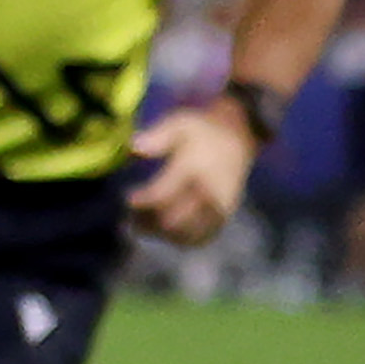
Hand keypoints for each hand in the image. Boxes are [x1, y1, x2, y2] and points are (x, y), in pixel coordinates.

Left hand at [127, 103, 259, 247]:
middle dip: (147, 221)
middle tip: (132, 215)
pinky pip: (199, 239)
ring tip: (142, 224)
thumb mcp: (179, 124)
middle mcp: (208, 193)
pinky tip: (163, 230)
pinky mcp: (222, 218)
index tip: (127, 198)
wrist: (237, 140)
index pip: (162, 195)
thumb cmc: (201, 132)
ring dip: (159, 233)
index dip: (141, 202)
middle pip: (171, 220)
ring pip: (184, 234)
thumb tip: (134, 147)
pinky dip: (178, 239)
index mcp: (195, 169)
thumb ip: (157, 136)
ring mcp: (218, 209)